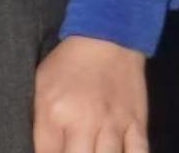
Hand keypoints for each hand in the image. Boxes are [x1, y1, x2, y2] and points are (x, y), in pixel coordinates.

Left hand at [31, 35, 150, 152]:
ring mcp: (115, 124)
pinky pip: (138, 152)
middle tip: (75, 151)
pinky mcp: (137, 121)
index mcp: (57, 114)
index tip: (57, 152)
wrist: (109, 37)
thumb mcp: (41, 92)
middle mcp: (87, 123)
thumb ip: (40, 129)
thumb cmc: (68, 65)